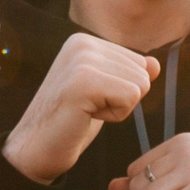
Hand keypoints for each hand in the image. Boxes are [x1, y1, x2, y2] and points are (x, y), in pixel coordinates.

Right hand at [4, 33, 157, 183]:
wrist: (34, 149)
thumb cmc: (70, 121)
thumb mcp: (105, 93)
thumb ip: (128, 74)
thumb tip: (155, 64)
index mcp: (85, 41)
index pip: (139, 63)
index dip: (122, 90)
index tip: (90, 100)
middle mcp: (82, 43)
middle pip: (142, 73)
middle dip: (122, 100)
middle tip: (87, 109)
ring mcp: (81, 60)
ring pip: (140, 85)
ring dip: (119, 109)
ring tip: (86, 112)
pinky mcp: (83, 81)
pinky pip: (131, 97)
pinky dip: (115, 116)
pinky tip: (87, 116)